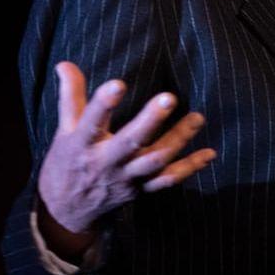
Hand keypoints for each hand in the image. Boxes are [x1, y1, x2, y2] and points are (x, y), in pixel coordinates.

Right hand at [37, 62, 216, 235]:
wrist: (67, 211)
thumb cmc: (67, 162)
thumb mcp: (65, 130)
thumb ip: (71, 97)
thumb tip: (65, 63)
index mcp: (83, 144)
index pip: (92, 121)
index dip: (103, 103)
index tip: (118, 84)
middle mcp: (106, 162)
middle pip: (130, 142)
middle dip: (150, 122)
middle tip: (168, 97)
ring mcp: (126, 178)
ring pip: (155, 160)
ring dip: (178, 140)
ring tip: (197, 118)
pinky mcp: (141, 189)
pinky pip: (169, 180)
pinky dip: (190, 168)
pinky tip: (209, 153)